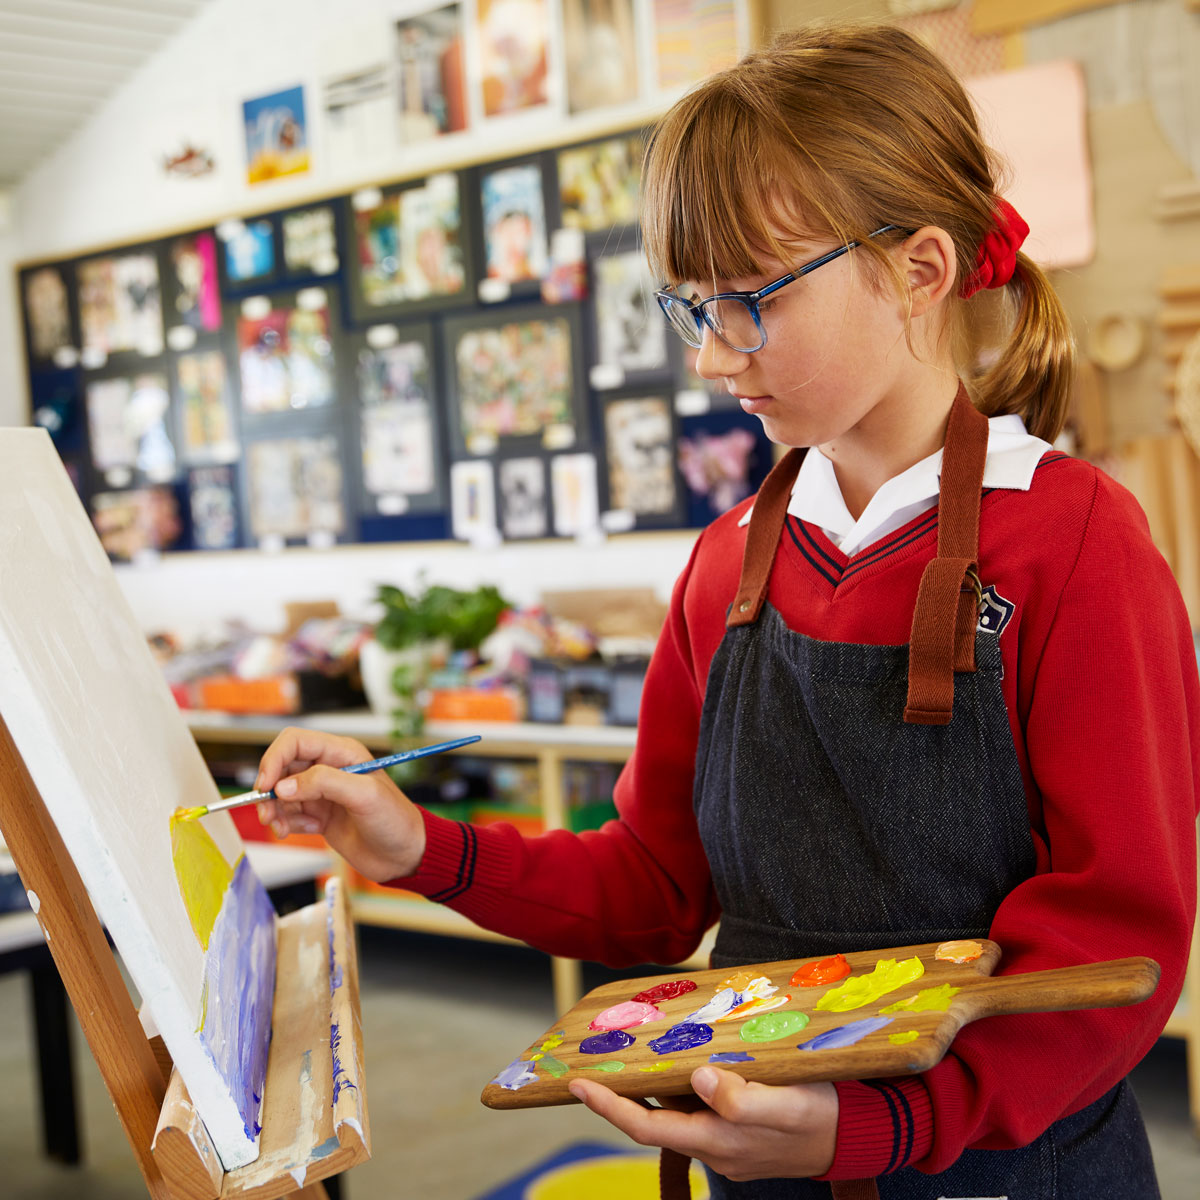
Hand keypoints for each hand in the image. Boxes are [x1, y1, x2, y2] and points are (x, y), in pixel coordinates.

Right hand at [254, 727, 425, 880]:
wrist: (404, 855)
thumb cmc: (394, 820)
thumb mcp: (364, 795)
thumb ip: (324, 783)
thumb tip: (283, 786)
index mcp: (341, 753)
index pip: (295, 742)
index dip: (274, 759)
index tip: (266, 786)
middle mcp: (329, 768)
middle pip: (281, 768)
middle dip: (270, 790)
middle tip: (268, 815)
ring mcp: (322, 792)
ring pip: (281, 793)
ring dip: (276, 811)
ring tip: (284, 829)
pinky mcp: (318, 814)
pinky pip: (289, 813)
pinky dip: (289, 823)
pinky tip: (310, 830)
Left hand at [567, 1068, 837, 1181]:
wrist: (857, 1135)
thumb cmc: (821, 1114)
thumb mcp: (787, 1103)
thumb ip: (742, 1099)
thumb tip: (699, 1080)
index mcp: (718, 1140)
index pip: (648, 1127)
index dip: (609, 1107)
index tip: (577, 1084)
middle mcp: (714, 1146)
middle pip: (653, 1121)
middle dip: (619, 1096)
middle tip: (591, 1063)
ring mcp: (725, 1143)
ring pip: (674, 1114)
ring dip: (648, 1089)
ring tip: (625, 1055)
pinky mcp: (738, 1132)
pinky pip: (695, 1110)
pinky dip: (677, 1089)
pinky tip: (676, 1063)